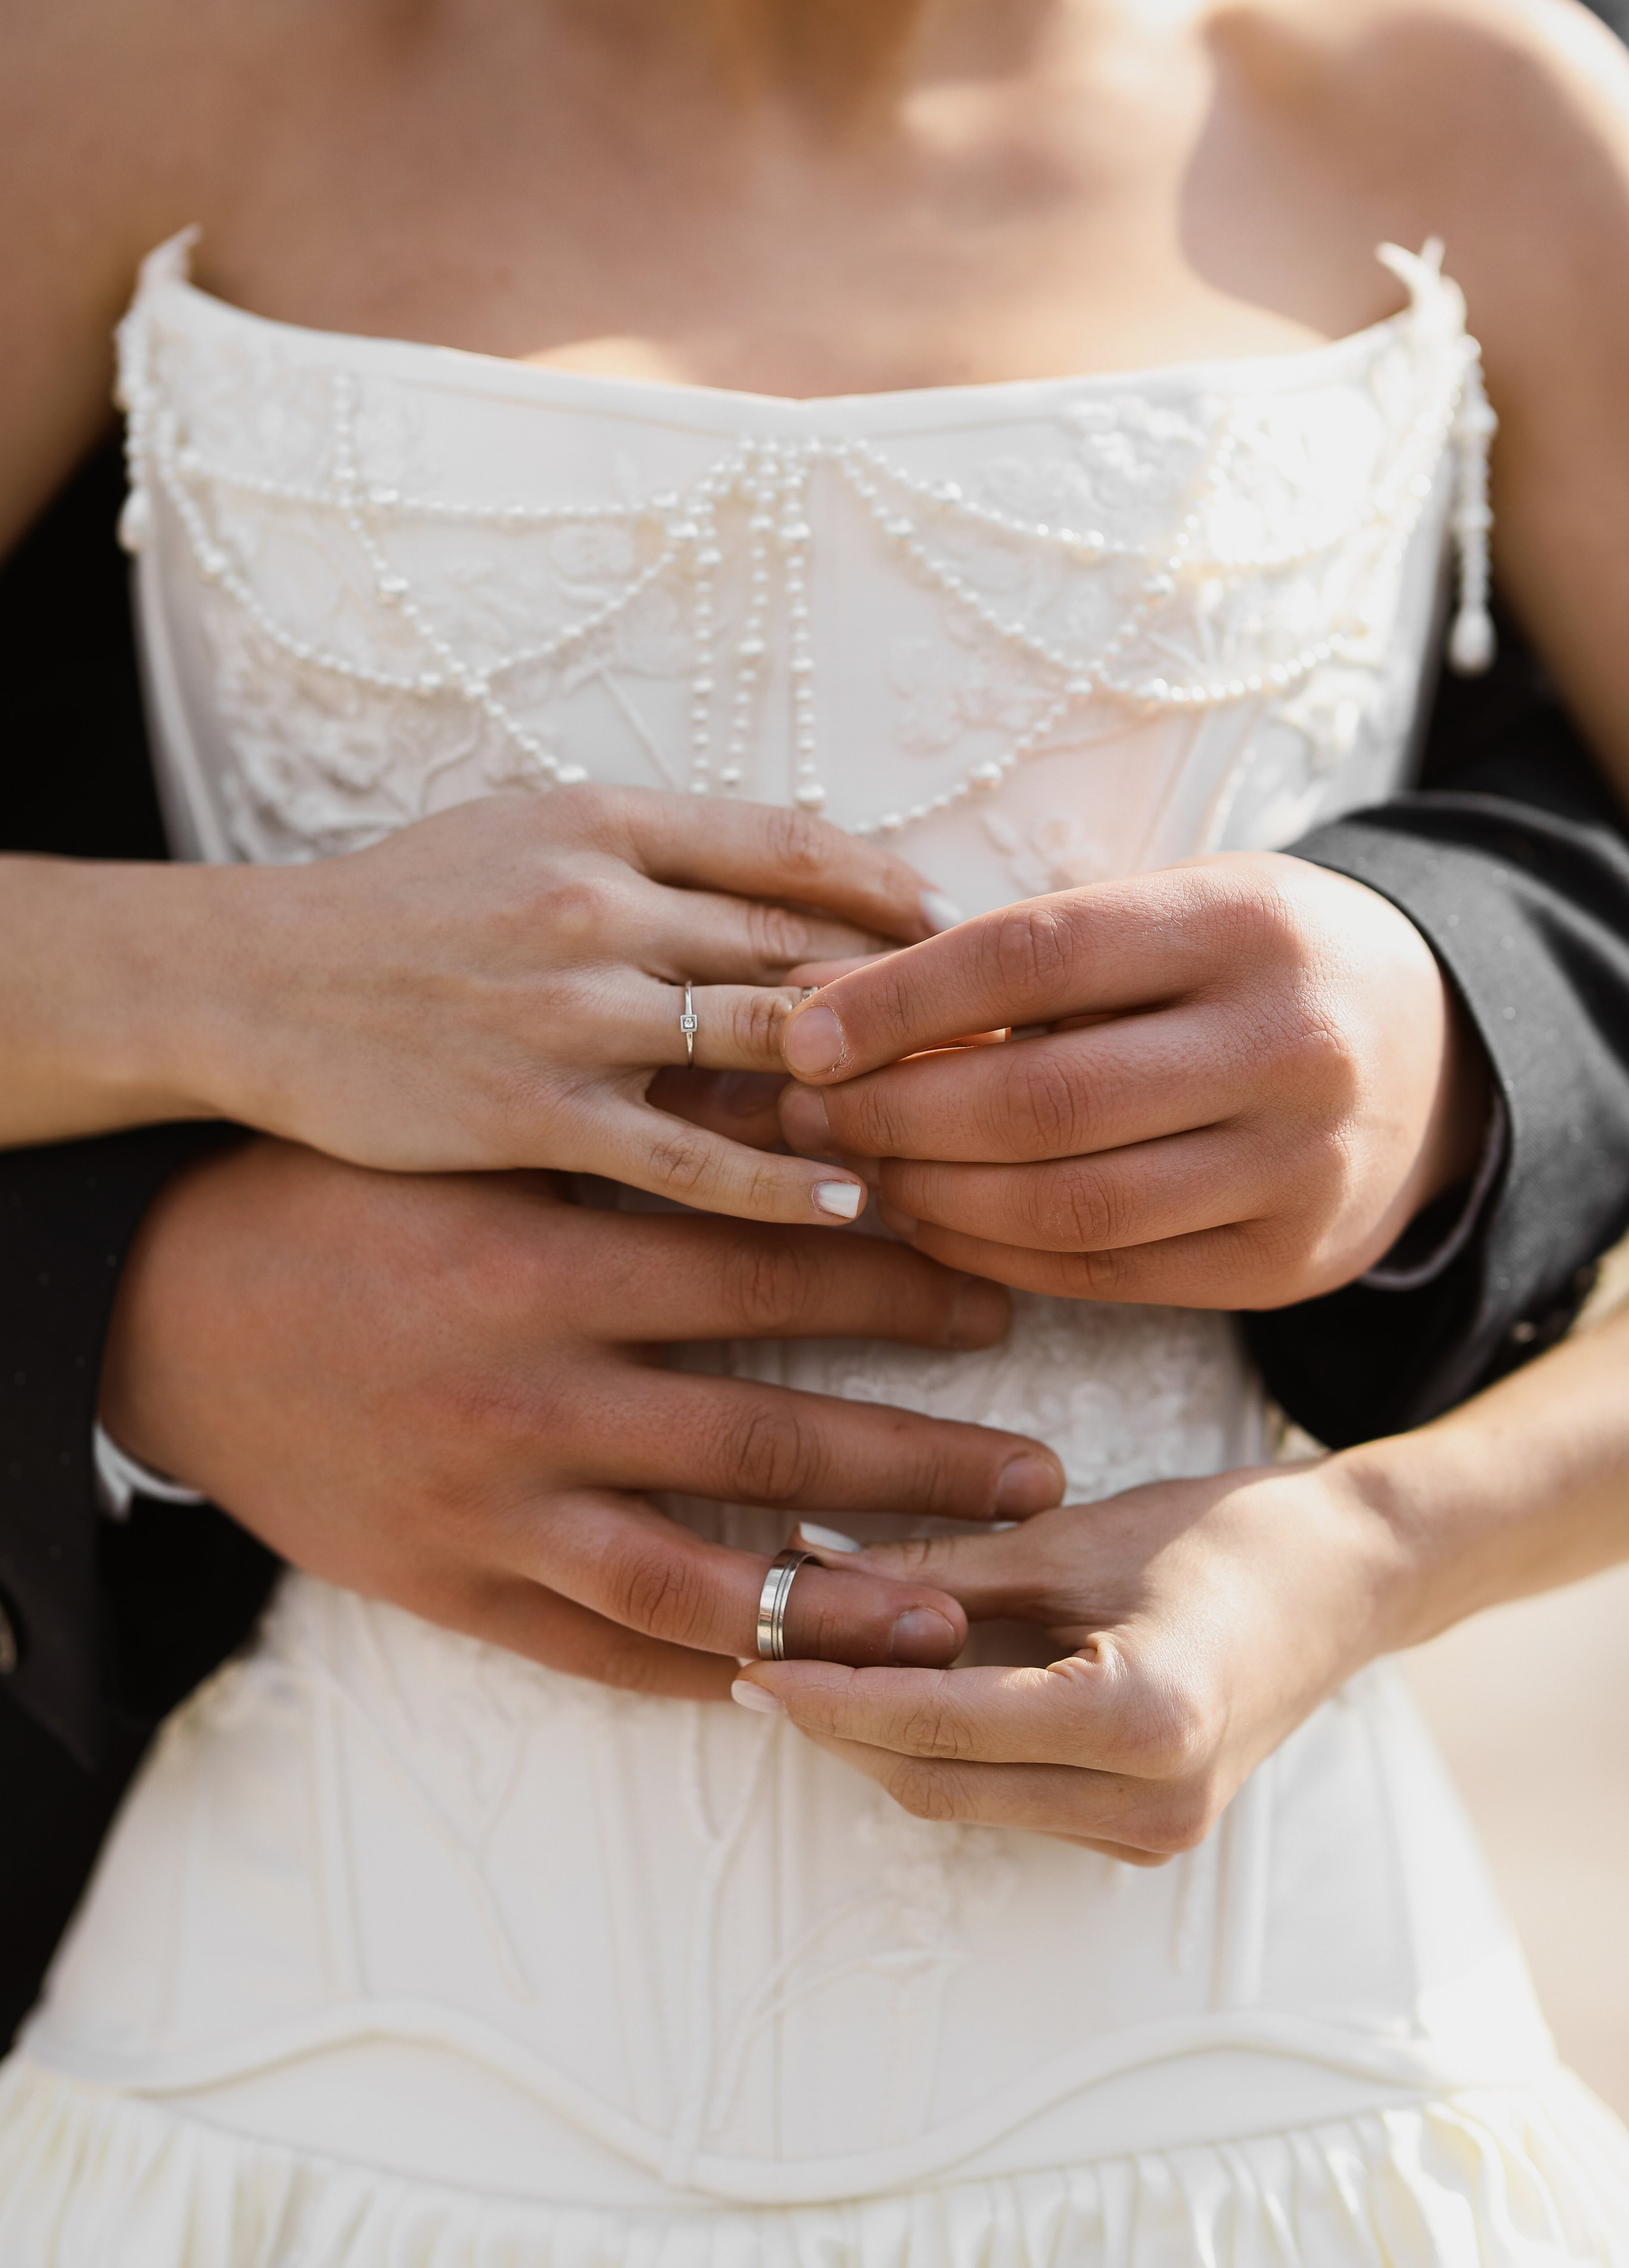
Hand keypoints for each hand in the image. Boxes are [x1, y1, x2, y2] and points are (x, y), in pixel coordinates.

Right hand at [9, 788, 958, 1224]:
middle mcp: (600, 906)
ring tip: (956, 1128)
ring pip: (761, 1047)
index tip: (964, 936)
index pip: (794, 846)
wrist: (261, 980)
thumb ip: (661, 852)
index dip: (895, 895)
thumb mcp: (532, 830)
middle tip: (1004, 1042)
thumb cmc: (409, 907)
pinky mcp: (535, 1115)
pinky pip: (689, 1160)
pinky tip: (855, 1206)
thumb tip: (803, 882)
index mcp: (607, 820)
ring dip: (868, 1087)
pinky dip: (781, 1183)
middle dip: (913, 997)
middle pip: (799, 946)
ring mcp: (569, 1014)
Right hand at [100, 1138, 1061, 1694]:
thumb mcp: (482, 1150)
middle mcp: (528, 1401)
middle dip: (920, 1462)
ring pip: (702, 1584)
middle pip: (769, 1441)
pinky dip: (710, 1674)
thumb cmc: (339, 1200)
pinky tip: (802, 1681)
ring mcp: (488, 1513)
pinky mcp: (449, 1591)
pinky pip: (602, 1656)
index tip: (998, 1289)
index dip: (898, 1284)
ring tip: (955, 1613)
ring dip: (842, 1602)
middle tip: (1038, 1473)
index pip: (768, 1280)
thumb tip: (813, 1128)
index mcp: (545, 1266)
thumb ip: (635, 1148)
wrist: (169, 1309)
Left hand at [732, 1459, 1397, 1858]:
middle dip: (837, 1722)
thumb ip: (938, 1570)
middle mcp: (1149, 1805)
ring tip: (813, 1659)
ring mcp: (1150, 1834)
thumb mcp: (1071, 1538)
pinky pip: (1009, 1799)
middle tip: (759, 1654)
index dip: (831, 1697)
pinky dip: (945, 1747)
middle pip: (936, 1781)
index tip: (751, 1660)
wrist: (1350, 1578)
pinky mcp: (1143, 1832)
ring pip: (964, 1799)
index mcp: (1141, 1723)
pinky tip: (902, 1683)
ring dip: (882, 1736)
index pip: (938, 1724)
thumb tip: (806, 1572)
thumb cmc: (1227, 1535)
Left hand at [779, 853, 1490, 1306]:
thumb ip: (1006, 958)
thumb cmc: (1248, 963)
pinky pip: (1108, 1275)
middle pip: (1042, 1100)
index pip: (1033, 957)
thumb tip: (812, 999)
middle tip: (804, 1113)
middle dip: (896, 1114)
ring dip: (932, 1198)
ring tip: (857, 1169)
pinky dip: (997, 1255)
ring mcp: (1297, 1168)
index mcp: (1244, 922)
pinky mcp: (1287, 1264)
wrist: (1432, 1050)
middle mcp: (1286, 1045)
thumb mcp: (1160, 914)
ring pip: (1069, 1208)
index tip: (800, 1032)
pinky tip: (931, 1223)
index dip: (897, 1001)